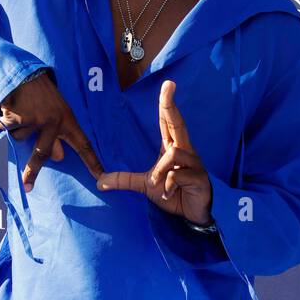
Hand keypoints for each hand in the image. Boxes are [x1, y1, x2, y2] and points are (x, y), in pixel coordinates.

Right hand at [0, 71, 103, 191]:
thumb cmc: (42, 95)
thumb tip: (58, 159)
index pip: (84, 145)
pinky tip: (6, 109)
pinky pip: (6, 128)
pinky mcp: (18, 116)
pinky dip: (1, 123)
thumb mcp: (56, 113)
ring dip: (16, 129)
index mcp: (68, 121)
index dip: (93, 163)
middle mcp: (53, 122)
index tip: (102, 180)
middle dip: (31, 172)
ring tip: (18, 112)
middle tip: (27, 186)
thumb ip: (57, 136)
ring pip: (21, 139)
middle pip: (42, 154)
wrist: (23, 72)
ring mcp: (35, 119)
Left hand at [97, 79, 212, 224]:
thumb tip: (99, 182)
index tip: (168, 85)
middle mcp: (185, 151)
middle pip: (177, 123)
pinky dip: (169, 186)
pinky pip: (178, 175)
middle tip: (169, 85)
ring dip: (161, 171)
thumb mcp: (146, 185)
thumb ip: (124, 180)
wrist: (194, 214)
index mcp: (173, 147)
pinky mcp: (200, 178)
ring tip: (159, 186)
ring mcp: (194, 163)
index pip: (168, 122)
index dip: (167, 103)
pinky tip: (169, 195)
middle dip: (171, 106)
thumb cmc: (174, 193)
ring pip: (173, 154)